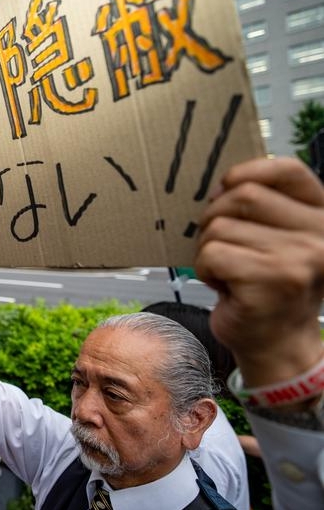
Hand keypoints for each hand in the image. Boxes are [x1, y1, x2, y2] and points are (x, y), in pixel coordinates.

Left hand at [195, 157, 323, 386]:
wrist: (279, 346)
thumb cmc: (271, 288)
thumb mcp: (280, 240)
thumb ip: (265, 207)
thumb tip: (222, 184)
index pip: (288, 170)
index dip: (248, 171)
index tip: (226, 188)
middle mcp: (320, 236)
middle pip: (243, 196)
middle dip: (215, 218)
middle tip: (220, 245)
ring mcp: (298, 259)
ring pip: (220, 227)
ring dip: (209, 251)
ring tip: (230, 273)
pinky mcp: (269, 280)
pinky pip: (211, 254)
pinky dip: (204, 270)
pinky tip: (225, 287)